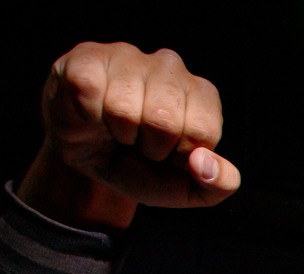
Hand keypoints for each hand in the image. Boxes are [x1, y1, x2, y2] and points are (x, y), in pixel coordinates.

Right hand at [18, 42, 239, 229]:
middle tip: (138, 142)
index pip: (203, 131)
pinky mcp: (88, 56)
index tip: (169, 154)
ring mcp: (128, 56)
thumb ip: (217, 185)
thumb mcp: (187, 188)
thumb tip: (203, 163)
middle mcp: (170, 66)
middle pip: (165, 121)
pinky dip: (87, 115)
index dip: (180, 156)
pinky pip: (89, 89)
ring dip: (117, 133)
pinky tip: (91, 112)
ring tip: (116, 127)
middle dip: (149, 147)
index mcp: (202, 95)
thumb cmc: (143, 166)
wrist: (88, 160)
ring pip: (124, 109)